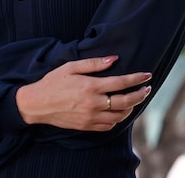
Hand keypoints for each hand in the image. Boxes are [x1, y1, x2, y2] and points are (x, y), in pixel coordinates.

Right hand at [15, 56, 150, 131]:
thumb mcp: (71, 67)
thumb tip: (114, 59)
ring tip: (135, 99)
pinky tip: (119, 111)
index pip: (121, 83)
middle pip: (125, 101)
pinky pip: (109, 126)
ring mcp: (91, 117)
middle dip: (140, 94)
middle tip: (147, 89)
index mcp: (90, 86)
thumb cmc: (53, 82)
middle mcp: (93, 103)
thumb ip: (94, 63)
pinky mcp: (87, 126)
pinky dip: (118, 119)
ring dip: (131, 108)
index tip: (147, 75)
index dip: (137, 79)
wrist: (37, 104)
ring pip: (120, 116)